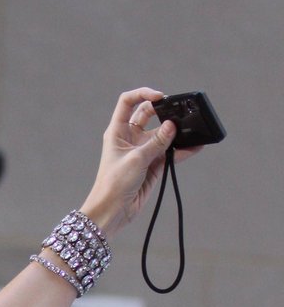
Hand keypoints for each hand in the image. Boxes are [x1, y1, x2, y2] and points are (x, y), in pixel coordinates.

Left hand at [80, 87, 202, 235]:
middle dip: (164, 112)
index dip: (143, 94)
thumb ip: (157, 142)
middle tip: (178, 114)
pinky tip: (194, 147)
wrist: (111, 213)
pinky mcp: (152, 166)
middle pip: (148, 115)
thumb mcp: (136, 160)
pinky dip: (181, 151)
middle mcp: (130, 138)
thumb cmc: (113, 185)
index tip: (160, 97)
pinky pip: (169, 153)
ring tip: (191, 130)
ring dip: (175, 134)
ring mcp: (142, 151)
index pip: (128, 102)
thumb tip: (173, 126)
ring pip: (162, 136)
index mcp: (118, 131)